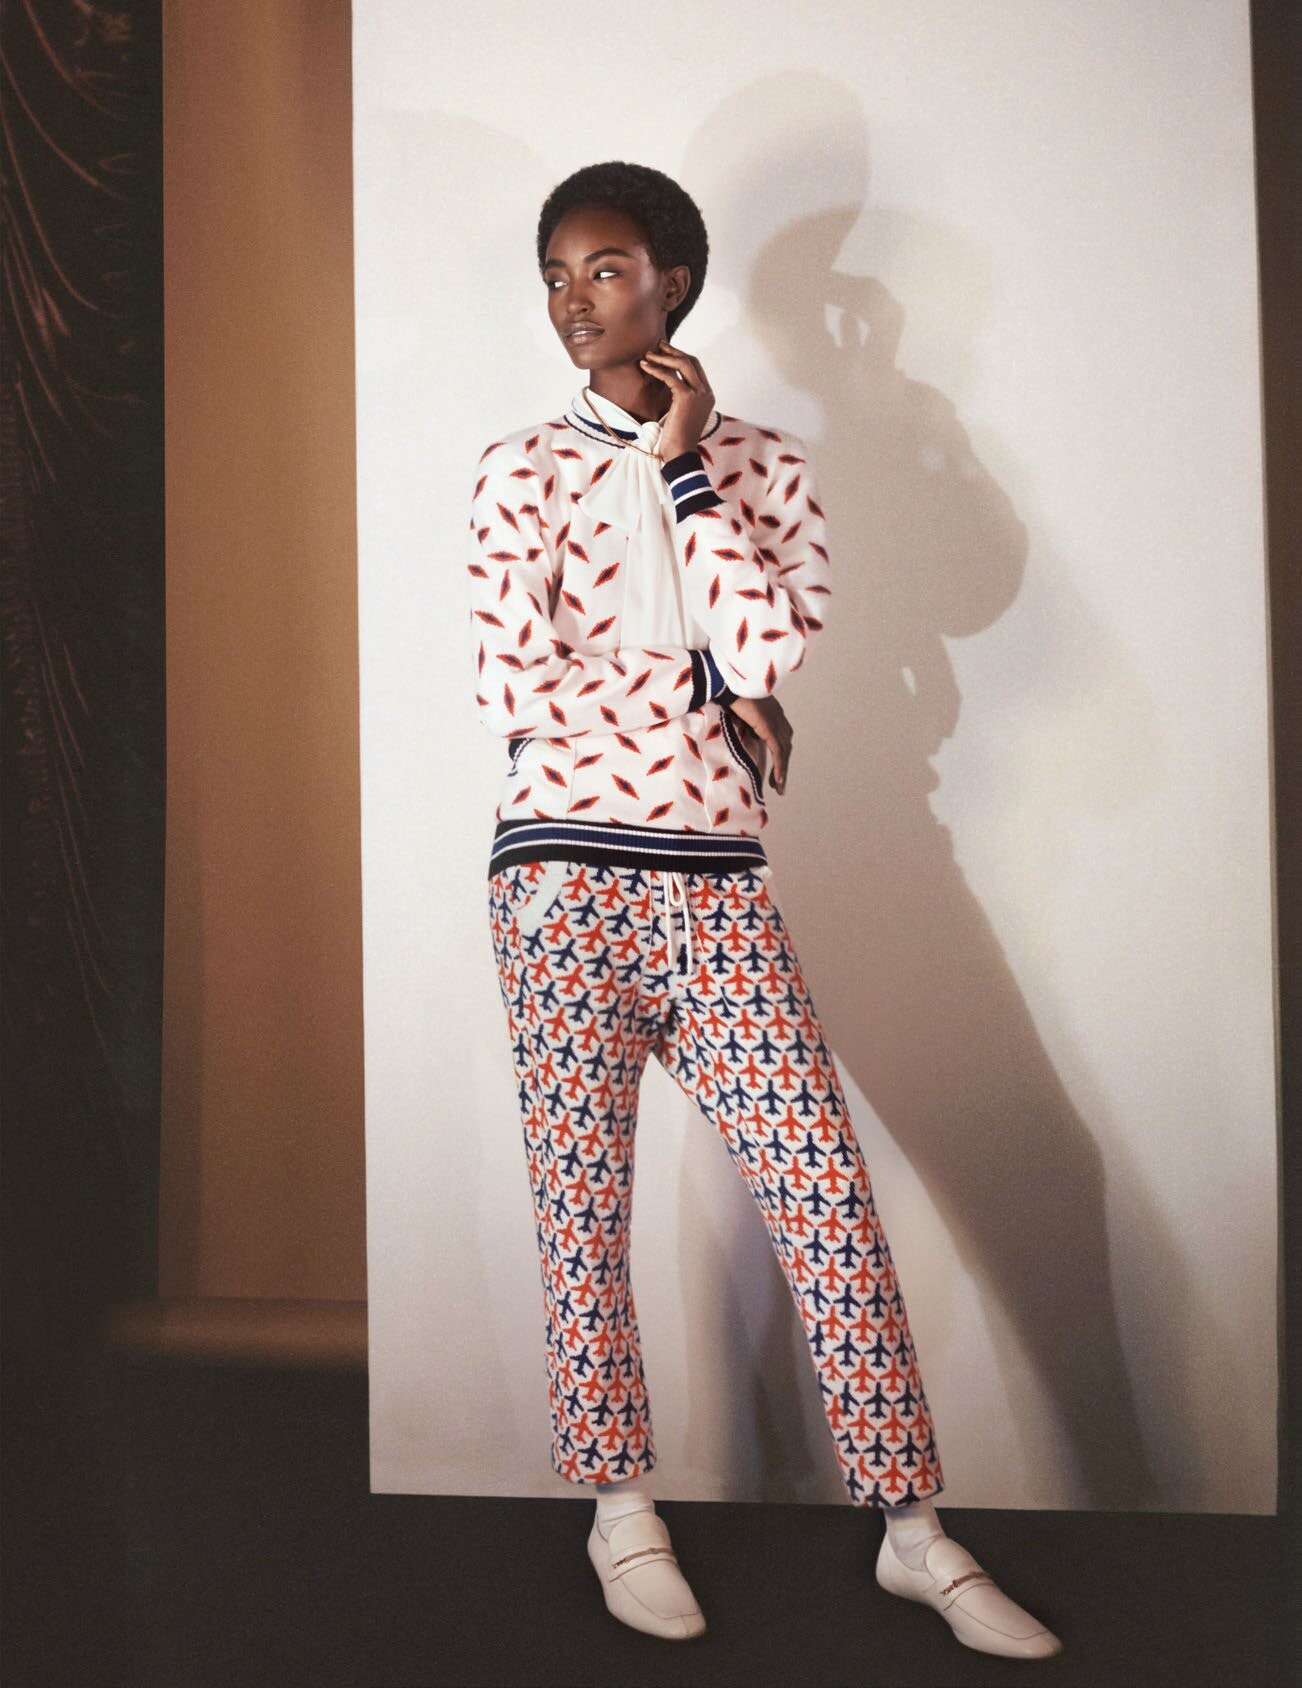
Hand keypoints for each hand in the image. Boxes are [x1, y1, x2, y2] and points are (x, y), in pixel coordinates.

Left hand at [639, 339, 714, 461]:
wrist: (680, 454)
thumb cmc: (677, 439)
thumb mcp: (682, 414)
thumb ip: (681, 398)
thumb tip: (669, 385)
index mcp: (707, 396)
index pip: (696, 368)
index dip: (680, 356)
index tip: (666, 351)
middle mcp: (706, 393)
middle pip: (691, 361)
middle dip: (673, 351)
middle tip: (658, 344)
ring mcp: (699, 395)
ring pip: (683, 365)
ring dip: (664, 357)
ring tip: (648, 354)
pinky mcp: (687, 399)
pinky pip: (671, 378)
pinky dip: (657, 370)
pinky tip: (644, 366)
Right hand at [727, 694, 793, 794]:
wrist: (727, 682)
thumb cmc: (729, 692)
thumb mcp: (740, 711)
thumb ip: (746, 722)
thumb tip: (746, 735)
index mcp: (773, 711)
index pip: (781, 736)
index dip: (781, 753)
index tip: (776, 767)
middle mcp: (778, 716)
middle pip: (785, 746)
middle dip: (783, 766)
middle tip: (778, 783)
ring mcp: (775, 721)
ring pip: (784, 752)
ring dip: (782, 771)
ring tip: (778, 787)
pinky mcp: (769, 727)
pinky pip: (778, 752)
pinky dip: (780, 768)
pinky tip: (778, 781)